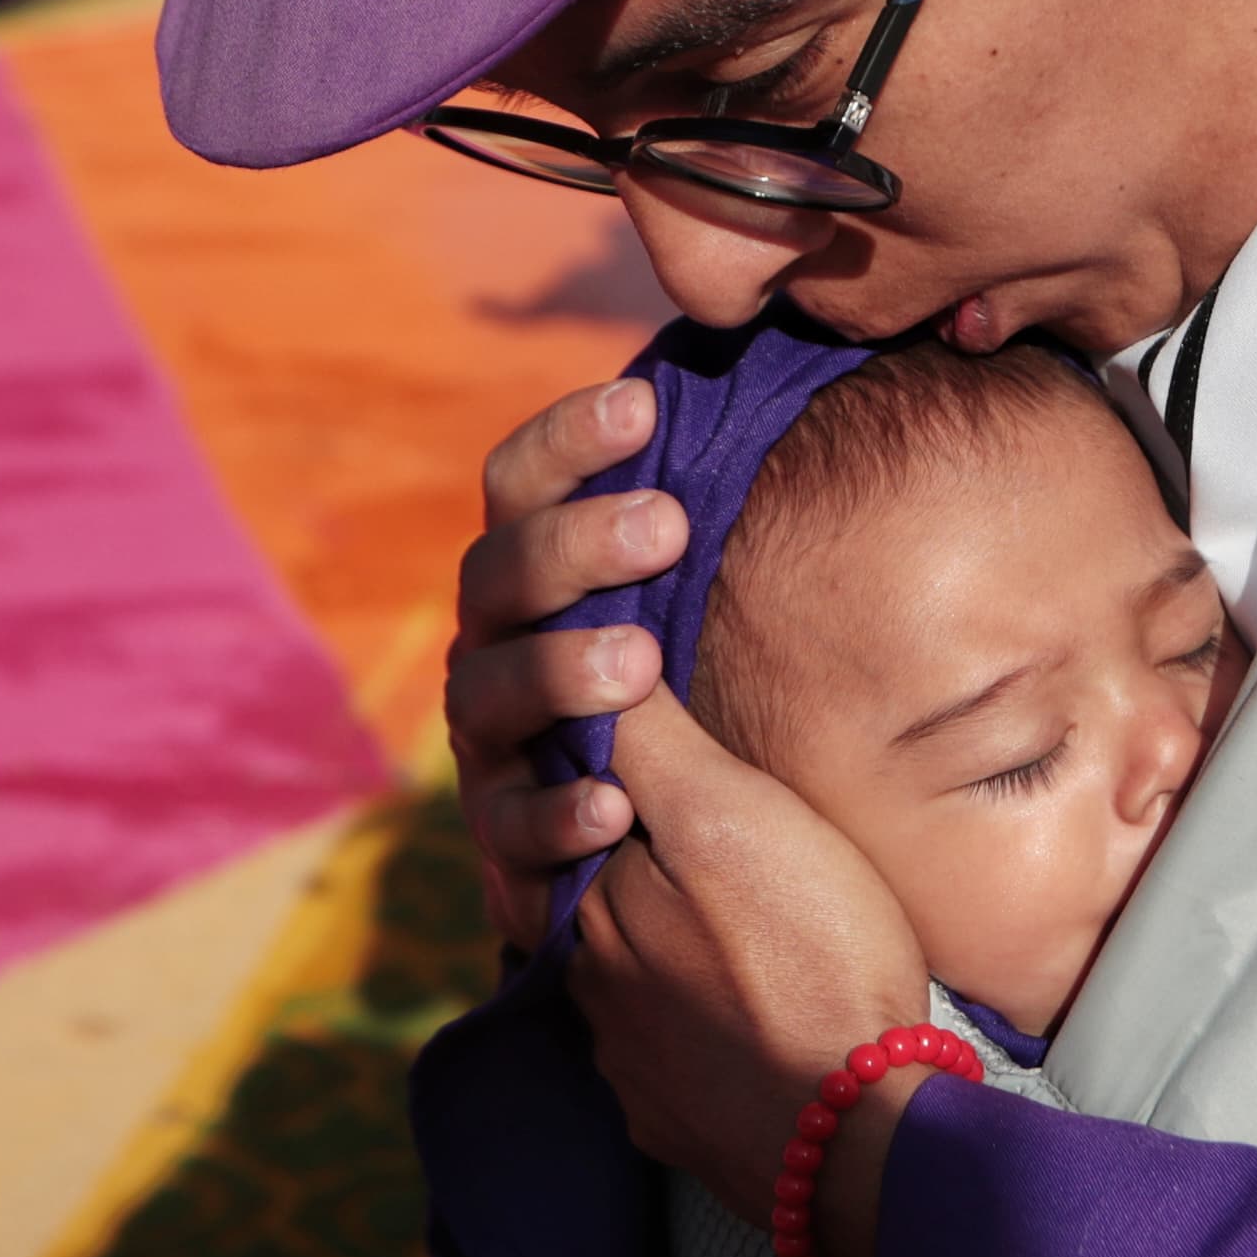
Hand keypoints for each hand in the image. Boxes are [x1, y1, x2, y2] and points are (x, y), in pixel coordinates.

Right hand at [443, 378, 686, 953]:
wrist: (669, 877)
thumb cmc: (696, 704)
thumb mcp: (692, 612)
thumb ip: (696, 525)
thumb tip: (766, 379)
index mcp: (529, 582)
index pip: (517, 486)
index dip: (567, 441)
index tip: (644, 409)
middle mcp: (494, 653)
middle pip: (499, 579)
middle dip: (575, 547)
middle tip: (668, 526)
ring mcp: (491, 750)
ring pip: (493, 696)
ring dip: (560, 669)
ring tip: (637, 662)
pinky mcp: (506, 851)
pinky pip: (514, 832)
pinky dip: (557, 815)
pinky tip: (612, 806)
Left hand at [568, 685, 933, 1256]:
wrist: (857, 1140)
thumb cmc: (808, 958)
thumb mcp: (731, 816)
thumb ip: (648, 743)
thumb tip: (584, 661)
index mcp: (584, 903)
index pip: (568, 806)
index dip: (612, 766)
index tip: (671, 747)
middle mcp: (584, 986)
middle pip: (592, 892)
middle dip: (632, 854)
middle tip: (716, 832)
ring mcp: (625, 1062)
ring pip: (624, 974)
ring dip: (661, 941)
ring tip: (734, 918)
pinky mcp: (671, 1119)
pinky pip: (661, 1050)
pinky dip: (691, 1018)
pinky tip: (741, 1005)